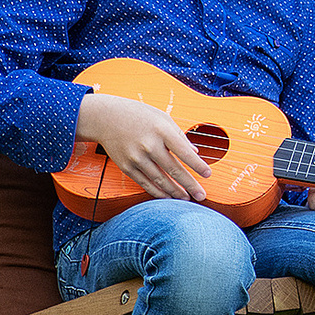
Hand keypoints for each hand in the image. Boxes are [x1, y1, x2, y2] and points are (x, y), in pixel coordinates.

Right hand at [76, 93, 208, 202]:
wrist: (106, 117)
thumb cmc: (139, 115)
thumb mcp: (163, 118)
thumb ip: (180, 135)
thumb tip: (195, 152)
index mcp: (162, 131)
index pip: (184, 151)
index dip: (197, 165)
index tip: (208, 174)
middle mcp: (149, 145)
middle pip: (173, 169)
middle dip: (189, 184)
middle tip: (201, 195)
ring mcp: (136, 157)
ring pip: (159, 180)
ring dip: (175, 192)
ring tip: (187, 198)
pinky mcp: (126, 166)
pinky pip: (144, 183)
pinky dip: (157, 192)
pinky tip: (167, 197)